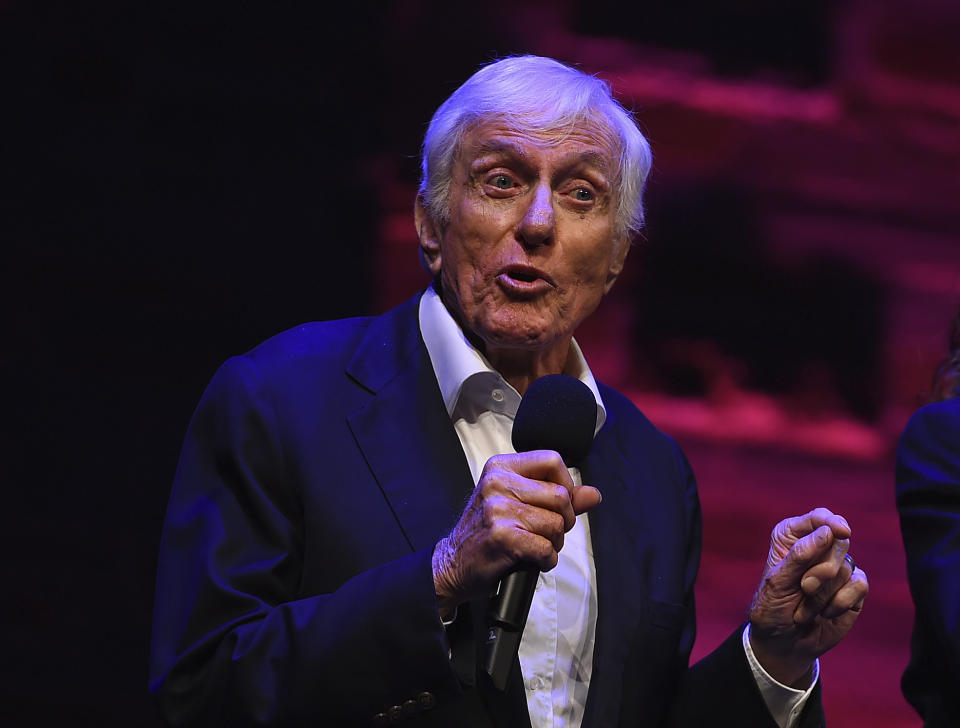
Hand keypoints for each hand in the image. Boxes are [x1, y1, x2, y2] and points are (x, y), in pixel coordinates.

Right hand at [432, 450, 600, 616]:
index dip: (566, 485)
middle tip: (546, 532)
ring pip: (556, 524)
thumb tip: (593, 494)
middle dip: (563, 520)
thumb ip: (557, 496)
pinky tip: (532, 559)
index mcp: (501, 467)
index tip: (558, 504)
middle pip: (561, 496)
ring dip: (554, 543)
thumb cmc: (486, 532)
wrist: (453, 564)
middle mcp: (497, 483)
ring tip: (535, 546)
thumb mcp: (516, 504)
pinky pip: (547, 548)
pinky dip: (547, 560)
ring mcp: (498, 510)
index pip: (553, 461)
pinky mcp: (502, 537)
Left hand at [747, 507, 868, 686]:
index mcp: (792, 538)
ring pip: (847, 567)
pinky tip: (826, 613)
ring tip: (805, 608)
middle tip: (804, 588)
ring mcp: (837, 568)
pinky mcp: (852, 588)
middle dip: (822, 569)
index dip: (831, 521)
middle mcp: (817, 548)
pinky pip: (860, 584)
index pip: (818, 518)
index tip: (840, 530)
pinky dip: (841, 601)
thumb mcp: (778, 581)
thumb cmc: (773, 608)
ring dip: (824, 593)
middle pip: (838, 541)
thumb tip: (829, 531)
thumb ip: (800, 555)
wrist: (783, 644)